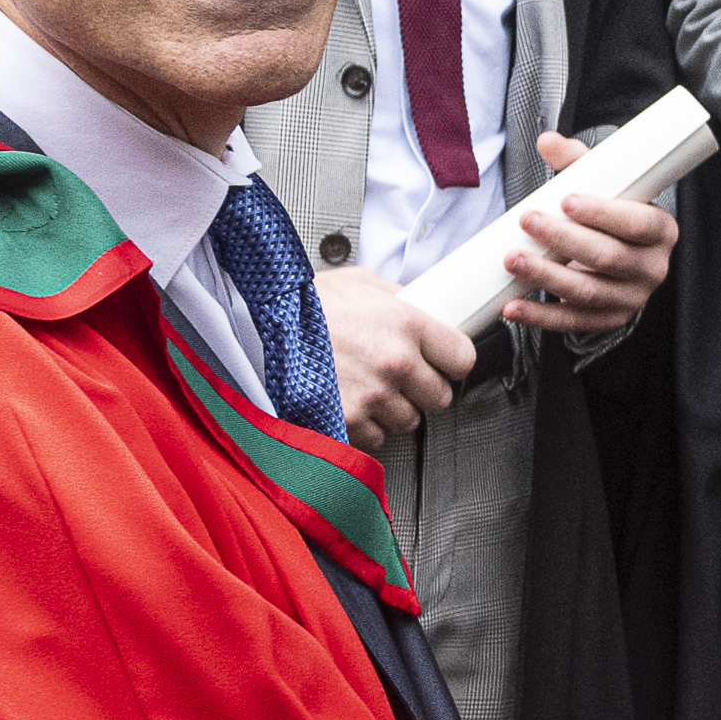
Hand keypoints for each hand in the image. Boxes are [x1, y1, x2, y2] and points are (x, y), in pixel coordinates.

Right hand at [316, 266, 474, 450]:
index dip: (452, 361)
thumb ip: (397, 298)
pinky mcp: (348, 422)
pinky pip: (375, 437)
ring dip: (393, 409)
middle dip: (423, 389)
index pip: (463, 359)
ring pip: (408, 421)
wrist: (257, 325)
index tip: (444, 362)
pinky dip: (365, 425)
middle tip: (401, 377)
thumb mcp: (359, 282)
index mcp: (406, 325)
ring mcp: (372, 397)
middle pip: (440, 397)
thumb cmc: (304, 303)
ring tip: (368, 387)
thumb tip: (420, 305)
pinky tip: (350, 401)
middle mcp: (395, 363)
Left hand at [499, 129, 675, 338]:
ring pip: (587, 292)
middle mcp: (652, 267)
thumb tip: (547, 140)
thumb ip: (578, 162)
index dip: (602, 213)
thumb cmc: (611, 215)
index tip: (566, 201)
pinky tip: (513, 307)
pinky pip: (573, 322)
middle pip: (608, 257)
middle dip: (564, 240)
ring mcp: (631, 298)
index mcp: (660, 230)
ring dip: (546, 277)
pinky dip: (540, 317)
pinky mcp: (609, 320)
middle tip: (528, 220)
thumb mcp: (604, 185)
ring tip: (513, 259)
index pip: (636, 223)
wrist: (620, 254)